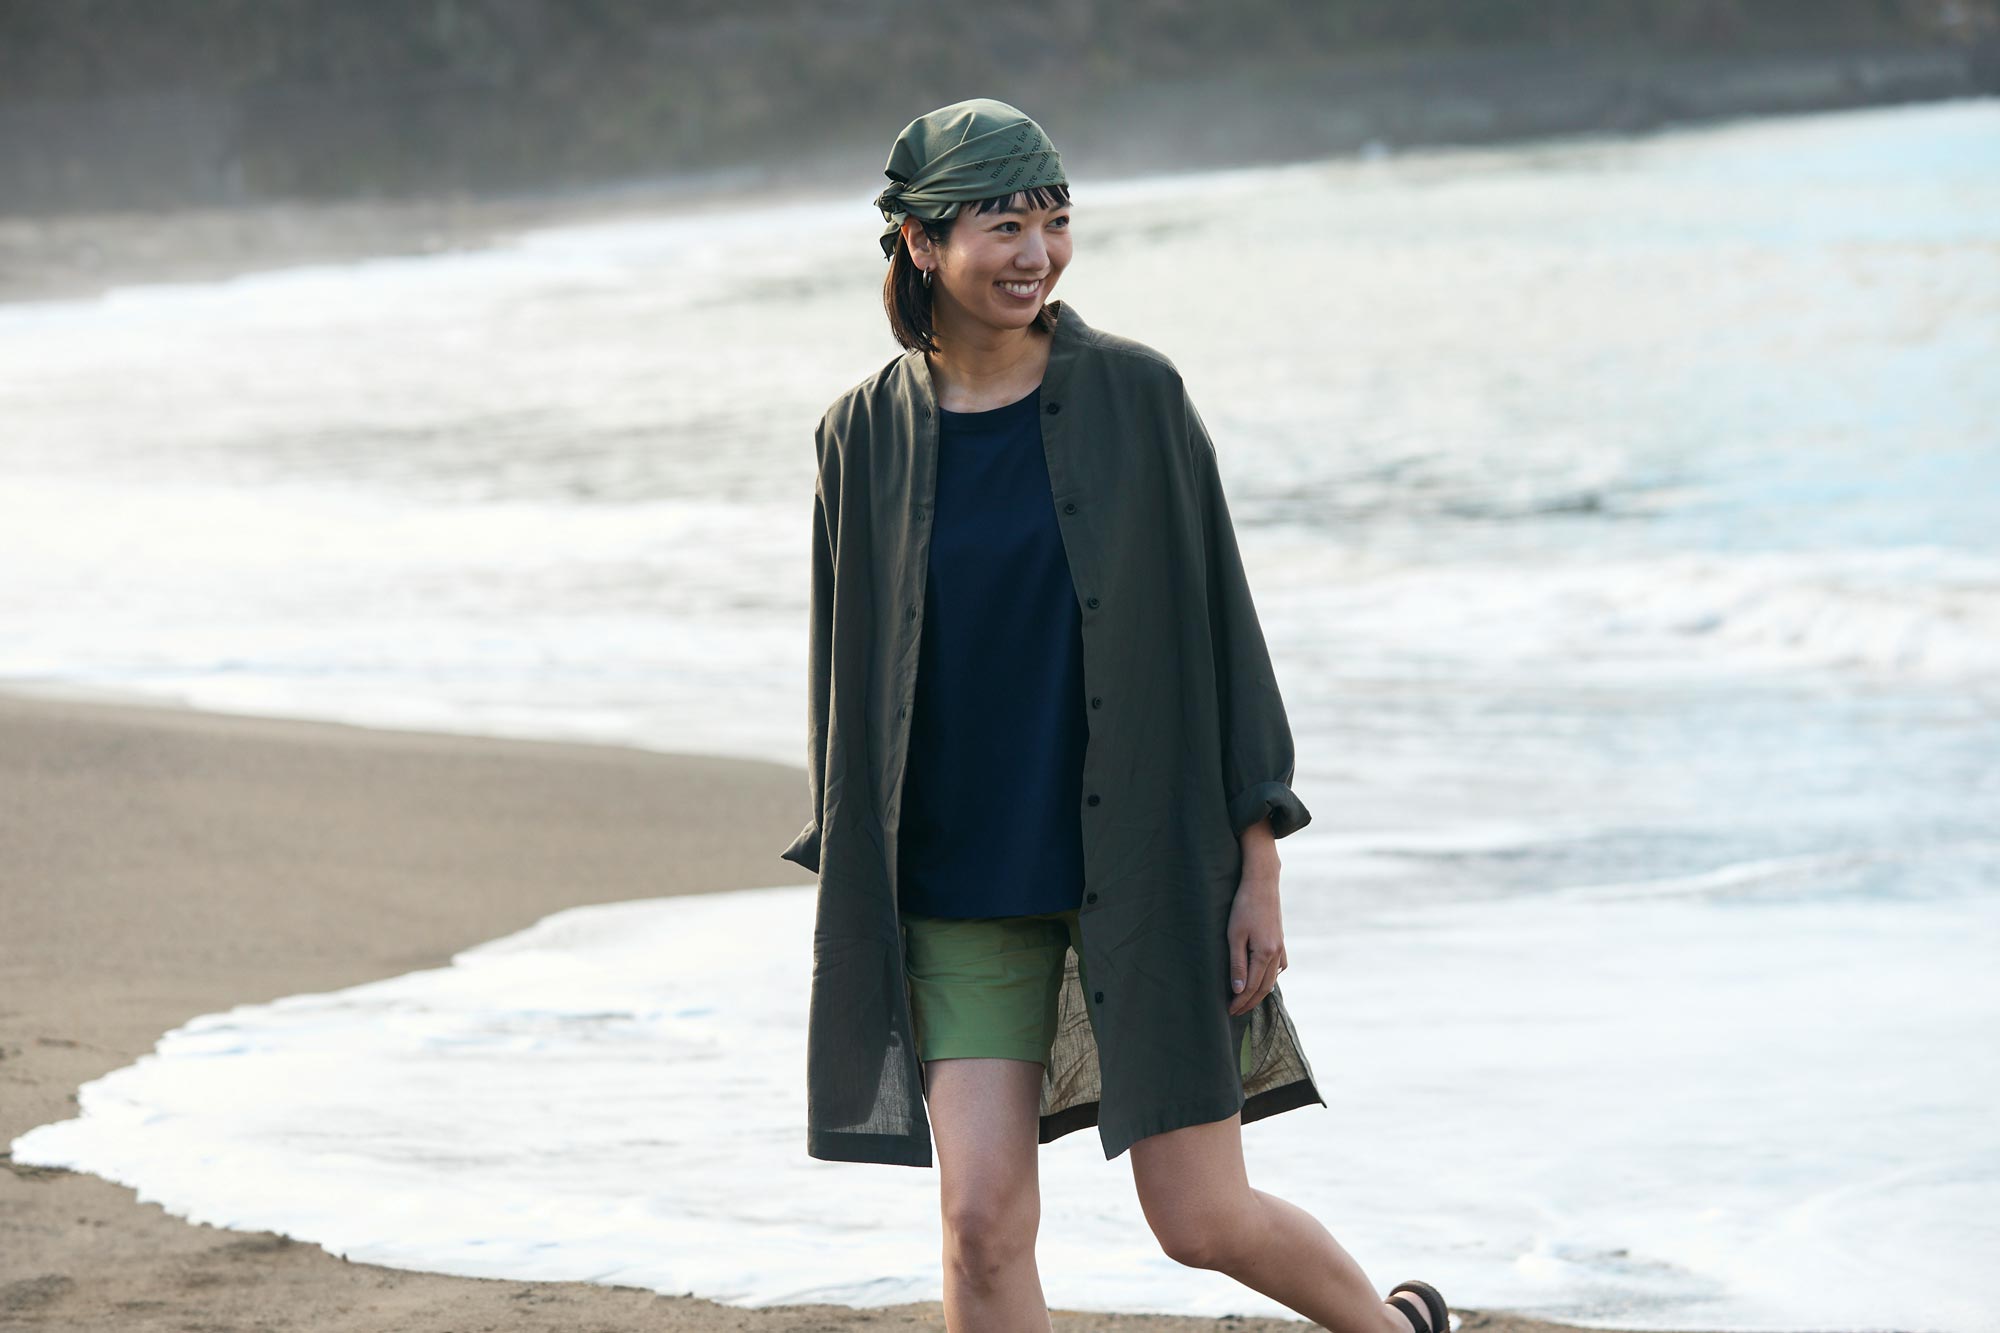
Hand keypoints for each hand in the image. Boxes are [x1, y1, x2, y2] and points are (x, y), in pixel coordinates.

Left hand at [1225, 835, 1286, 1017]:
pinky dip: (1270, 978)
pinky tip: (1263, 979)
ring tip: (1246, 1001)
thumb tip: (1237, 990)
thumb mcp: (1234, 935)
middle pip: (1264, 988)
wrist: (1262, 882)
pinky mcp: (1281, 941)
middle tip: (1235, 1012)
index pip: (1251, 987)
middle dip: (1249, 1002)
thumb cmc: (1243, 906)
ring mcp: (1281, 947)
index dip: (1239, 1001)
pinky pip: (1279, 967)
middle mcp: (1276, 954)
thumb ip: (1237, 964)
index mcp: (1264, 954)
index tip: (1228, 1011)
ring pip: (1272, 979)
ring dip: (1260, 993)